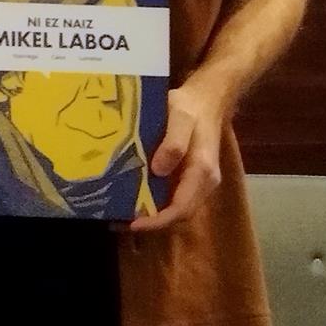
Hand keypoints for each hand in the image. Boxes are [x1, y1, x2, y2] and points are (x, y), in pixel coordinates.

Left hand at [129, 80, 227, 232]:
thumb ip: (174, 144)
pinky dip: (156, 203)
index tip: (133, 224)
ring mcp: (198, 183)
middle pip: (179, 215)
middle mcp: (204, 183)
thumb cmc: (190, 108)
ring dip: (153, 215)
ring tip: (121, 213)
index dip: (158, 221)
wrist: (206, 101)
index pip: (182, 207)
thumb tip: (159, 171)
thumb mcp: (180, 117)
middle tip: (118, 221)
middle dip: (152, 223)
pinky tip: (133, 198)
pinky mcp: (190, 178)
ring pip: (177, 209)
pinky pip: (174, 198)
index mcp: (202, 171)